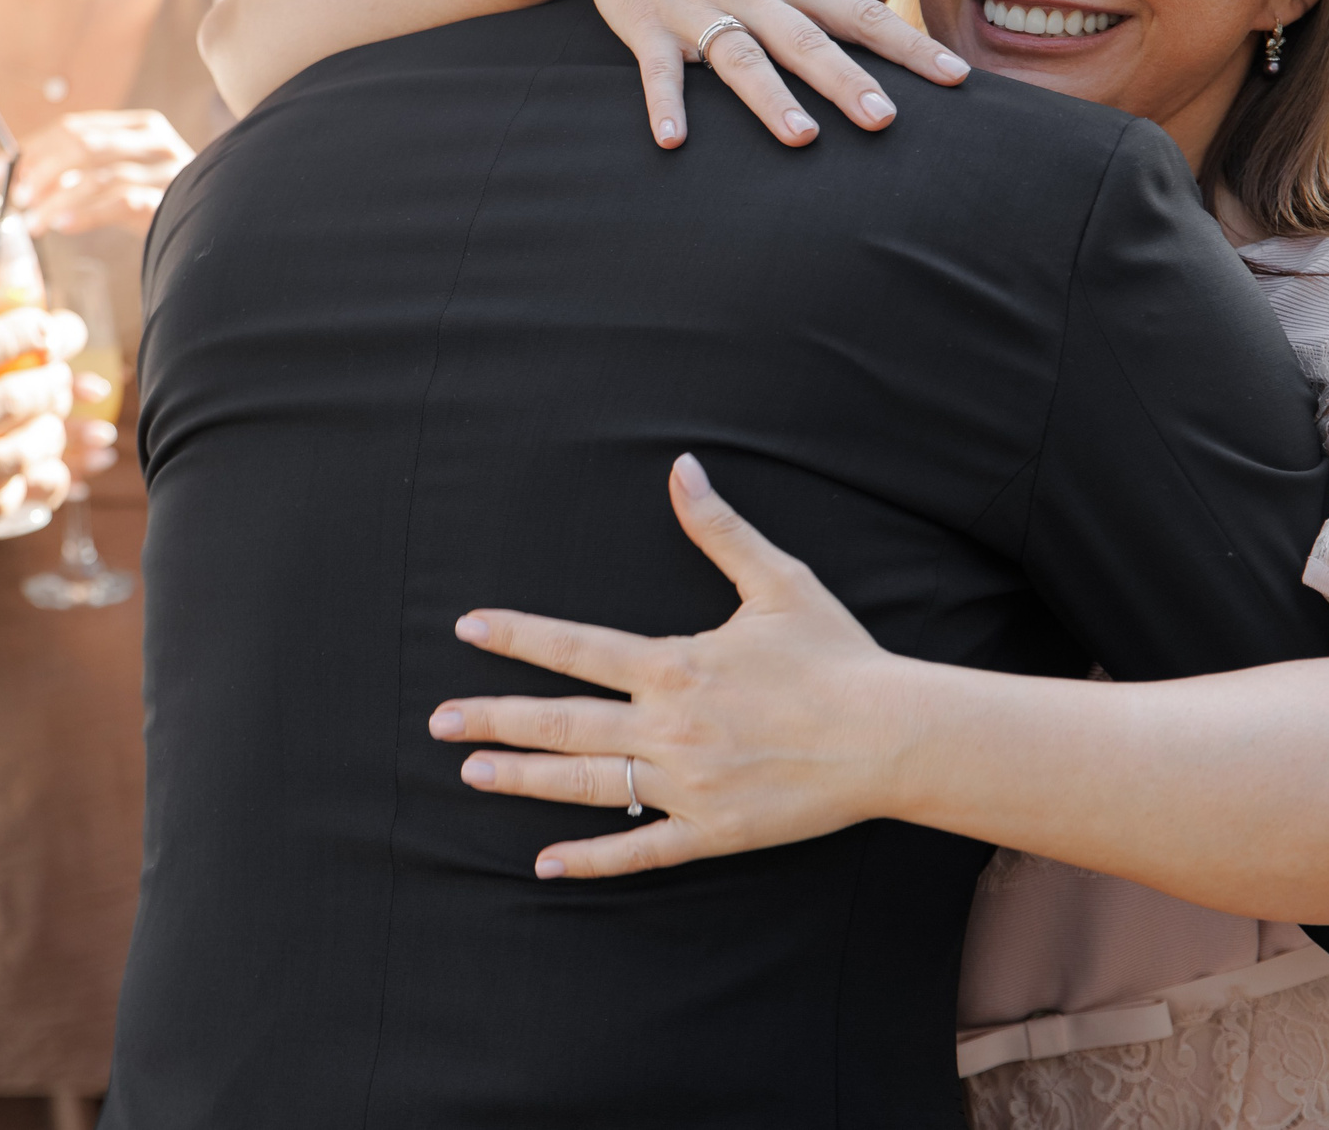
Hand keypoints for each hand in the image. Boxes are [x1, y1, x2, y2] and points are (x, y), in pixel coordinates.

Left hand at [0, 110, 194, 237]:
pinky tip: (65, 226)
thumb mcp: (122, 175)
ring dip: (58, 201)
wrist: (214, 228)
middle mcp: (155, 140)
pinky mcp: (171, 201)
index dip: (30, 148)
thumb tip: (17, 174)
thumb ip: (83, 167)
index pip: (74, 127)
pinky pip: (121, 203)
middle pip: (84, 145)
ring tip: (35, 222)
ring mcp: (166, 169)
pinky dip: (87, 214)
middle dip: (42, 172)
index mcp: (139, 125)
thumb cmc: (157, 202)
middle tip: (17, 198)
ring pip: (98, 177)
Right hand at [0, 308, 84, 552]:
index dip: (24, 331)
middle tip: (56, 373)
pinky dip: (32, 483)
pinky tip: (37, 470)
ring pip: (24, 452)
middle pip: (16, 398)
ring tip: (51, 420)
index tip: (44, 325)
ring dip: (49, 431)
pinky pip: (9, 501)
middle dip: (50, 380)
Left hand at [427, 453, 906, 877]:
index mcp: (676, 664)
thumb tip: (682, 467)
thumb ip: (718, 529)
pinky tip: (543, 861)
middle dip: (495, 718)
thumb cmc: (836, 655)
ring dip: (524, 778)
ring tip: (471, 773)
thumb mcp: (776, 580)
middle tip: (437, 721)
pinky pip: (639, 850)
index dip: (518, 636)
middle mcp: (670, 727)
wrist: (891, 735)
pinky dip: (590, 858)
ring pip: (587, 784)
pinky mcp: (712, 831)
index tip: (468, 629)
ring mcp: (687, 785)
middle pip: (563, 721)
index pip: (577, 647)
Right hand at [564, 0, 967, 149]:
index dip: (908, 46)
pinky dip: (664, 104)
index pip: (861, 13)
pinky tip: (673, 140)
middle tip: (885, 120)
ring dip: (769, 97)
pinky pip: (657, 71)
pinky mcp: (647, 26)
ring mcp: (698, 8)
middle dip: (846, 80)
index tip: (955, 77)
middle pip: (807, 40)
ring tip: (801, 136)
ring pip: (739, 57)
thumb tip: (874, 13)